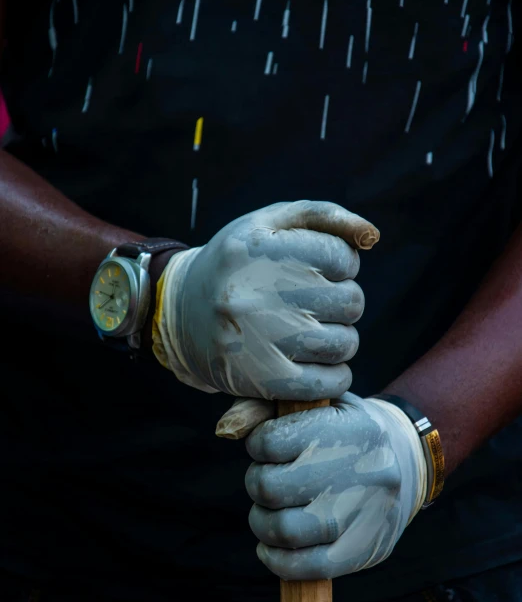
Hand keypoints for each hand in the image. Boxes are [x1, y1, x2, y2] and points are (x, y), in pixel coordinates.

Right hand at [153, 201, 378, 399]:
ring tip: (315, 331)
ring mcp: (259, 340)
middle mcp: (258, 294)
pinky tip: (320, 364)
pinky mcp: (262, 379)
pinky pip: (327, 383)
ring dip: (340, 339)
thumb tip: (371, 235)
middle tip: (319, 304)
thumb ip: (324, 217)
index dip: (341, 265)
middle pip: (350, 302)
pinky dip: (335, 376)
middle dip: (343, 301)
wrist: (180, 313)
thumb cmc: (237, 263)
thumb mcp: (268, 223)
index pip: (342, 258)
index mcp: (259, 249)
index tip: (322, 271)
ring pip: (344, 343)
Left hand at [241, 393, 426, 579]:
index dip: (258, 444)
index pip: (272, 441)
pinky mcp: (364, 550)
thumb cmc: (345, 427)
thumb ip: (270, 406)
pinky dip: (277, 560)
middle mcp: (363, 470)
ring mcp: (365, 514)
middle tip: (264, 481)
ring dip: (262, 523)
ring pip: (286, 531)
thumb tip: (229, 428)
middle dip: (257, 484)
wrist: (407, 458)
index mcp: (350, 427)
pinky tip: (270, 547)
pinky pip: (308, 567)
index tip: (265, 447)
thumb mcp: (319, 401)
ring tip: (267, 512)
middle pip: (272, 488)